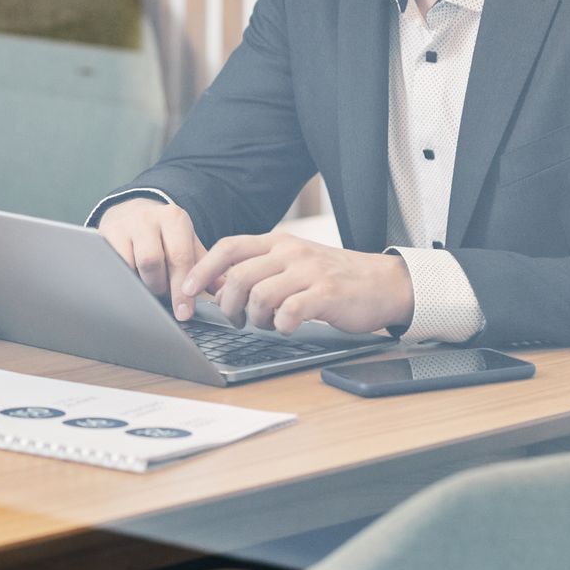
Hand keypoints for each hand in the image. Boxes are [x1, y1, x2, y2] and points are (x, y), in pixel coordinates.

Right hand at [96, 196, 205, 319]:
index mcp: (174, 218)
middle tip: (163, 297)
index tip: (184, 313)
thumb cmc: (164, 236)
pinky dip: (122, 280)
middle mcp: (148, 218)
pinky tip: (129, 283)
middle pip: (152, 262)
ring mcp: (123, 225)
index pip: (180, 258)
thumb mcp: (187, 244)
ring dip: (140, 284)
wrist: (133, 213)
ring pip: (130, 265)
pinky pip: (112, 265)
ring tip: (147, 287)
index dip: (182, 290)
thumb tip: (224, 290)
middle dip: (159, 287)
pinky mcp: (102, 234)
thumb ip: (204, 266)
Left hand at [181, 232, 412, 335]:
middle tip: (236, 320)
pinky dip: (281, 325)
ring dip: (254, 318)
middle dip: (228, 304)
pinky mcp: (326, 295)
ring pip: (260, 295)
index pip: (229, 247)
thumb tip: (219, 291)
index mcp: (278, 242)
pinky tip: (287, 327)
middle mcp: (291, 252)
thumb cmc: (333, 277)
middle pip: (239, 275)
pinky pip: (289, 311)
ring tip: (266, 324)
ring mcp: (309, 272)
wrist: (383, 282)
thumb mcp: (294, 264)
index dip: (203, 269)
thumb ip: (260, 270)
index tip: (186, 290)